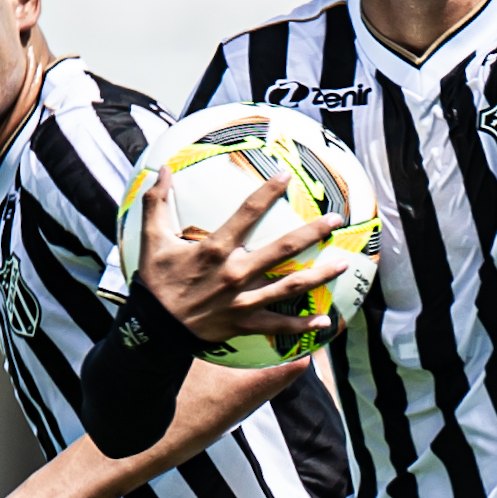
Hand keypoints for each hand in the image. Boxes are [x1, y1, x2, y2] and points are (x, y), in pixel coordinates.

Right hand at [134, 163, 337, 349]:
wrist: (153, 329)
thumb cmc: (156, 281)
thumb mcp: (152, 240)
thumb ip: (157, 203)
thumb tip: (162, 168)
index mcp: (215, 249)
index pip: (248, 213)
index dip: (269, 192)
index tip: (286, 176)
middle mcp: (235, 273)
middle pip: (283, 248)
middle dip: (313, 232)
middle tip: (336, 220)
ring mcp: (243, 301)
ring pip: (290, 286)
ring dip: (320, 275)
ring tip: (344, 264)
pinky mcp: (245, 324)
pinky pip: (280, 326)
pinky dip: (303, 326)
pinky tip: (325, 321)